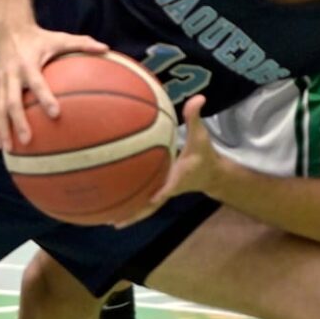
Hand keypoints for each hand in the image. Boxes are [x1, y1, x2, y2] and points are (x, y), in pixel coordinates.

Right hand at [0, 24, 108, 150]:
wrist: (9, 29)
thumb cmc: (39, 37)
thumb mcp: (60, 38)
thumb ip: (82, 44)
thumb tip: (106, 48)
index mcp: (28, 63)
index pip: (36, 83)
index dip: (45, 97)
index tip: (56, 114)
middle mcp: (12, 74)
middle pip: (13, 101)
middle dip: (18, 121)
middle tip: (27, 140)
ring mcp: (1, 82)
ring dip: (2, 129)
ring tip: (7, 149)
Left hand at [116, 95, 214, 226]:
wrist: (213, 174)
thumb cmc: (204, 153)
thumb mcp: (202, 134)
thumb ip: (195, 117)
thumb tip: (199, 97)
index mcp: (180, 176)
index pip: (171, 185)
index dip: (162, 192)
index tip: (150, 198)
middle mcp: (169, 188)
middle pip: (151, 205)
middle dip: (135, 213)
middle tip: (114, 221)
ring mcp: (163, 193)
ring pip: (144, 207)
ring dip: (128, 214)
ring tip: (106, 221)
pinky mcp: (159, 192)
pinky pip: (142, 200)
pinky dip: (128, 204)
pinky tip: (110, 207)